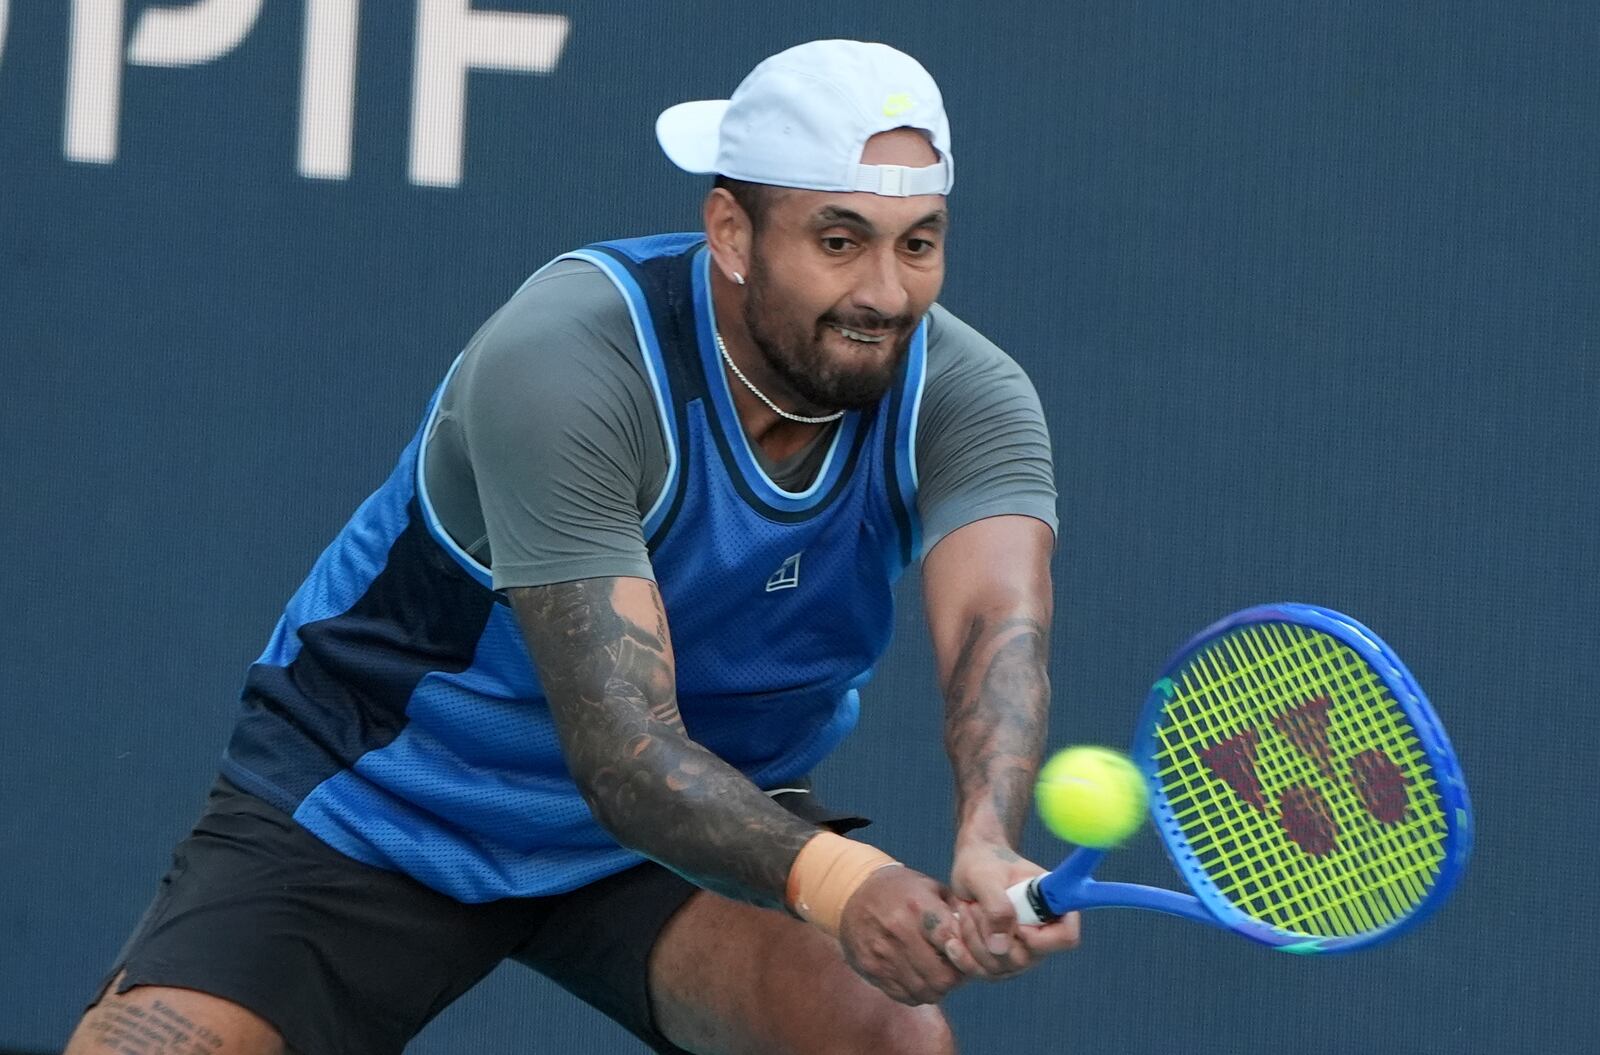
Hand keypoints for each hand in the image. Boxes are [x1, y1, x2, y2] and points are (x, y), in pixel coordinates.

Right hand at [835, 865, 967, 1005]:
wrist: (852, 893)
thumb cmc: (899, 890)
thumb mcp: (928, 886)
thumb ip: (954, 909)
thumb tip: (980, 933)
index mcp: (918, 906)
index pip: (950, 941)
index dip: (964, 953)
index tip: (964, 952)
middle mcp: (899, 930)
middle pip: (941, 977)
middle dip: (954, 978)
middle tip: (954, 970)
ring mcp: (883, 953)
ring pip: (924, 991)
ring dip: (936, 988)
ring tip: (937, 975)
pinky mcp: (872, 968)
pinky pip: (903, 995)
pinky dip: (916, 993)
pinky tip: (918, 977)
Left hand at [948, 839, 1080, 978]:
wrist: (970, 869)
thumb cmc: (983, 863)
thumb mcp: (984, 876)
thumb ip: (996, 907)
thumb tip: (1000, 948)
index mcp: (1053, 906)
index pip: (1066, 937)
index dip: (1039, 937)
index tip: (1014, 921)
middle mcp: (1043, 934)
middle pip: (1023, 959)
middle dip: (988, 933)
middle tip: (973, 905)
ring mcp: (1023, 952)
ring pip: (999, 967)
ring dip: (973, 940)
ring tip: (964, 911)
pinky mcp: (1001, 962)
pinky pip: (982, 973)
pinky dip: (963, 956)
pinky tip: (952, 941)